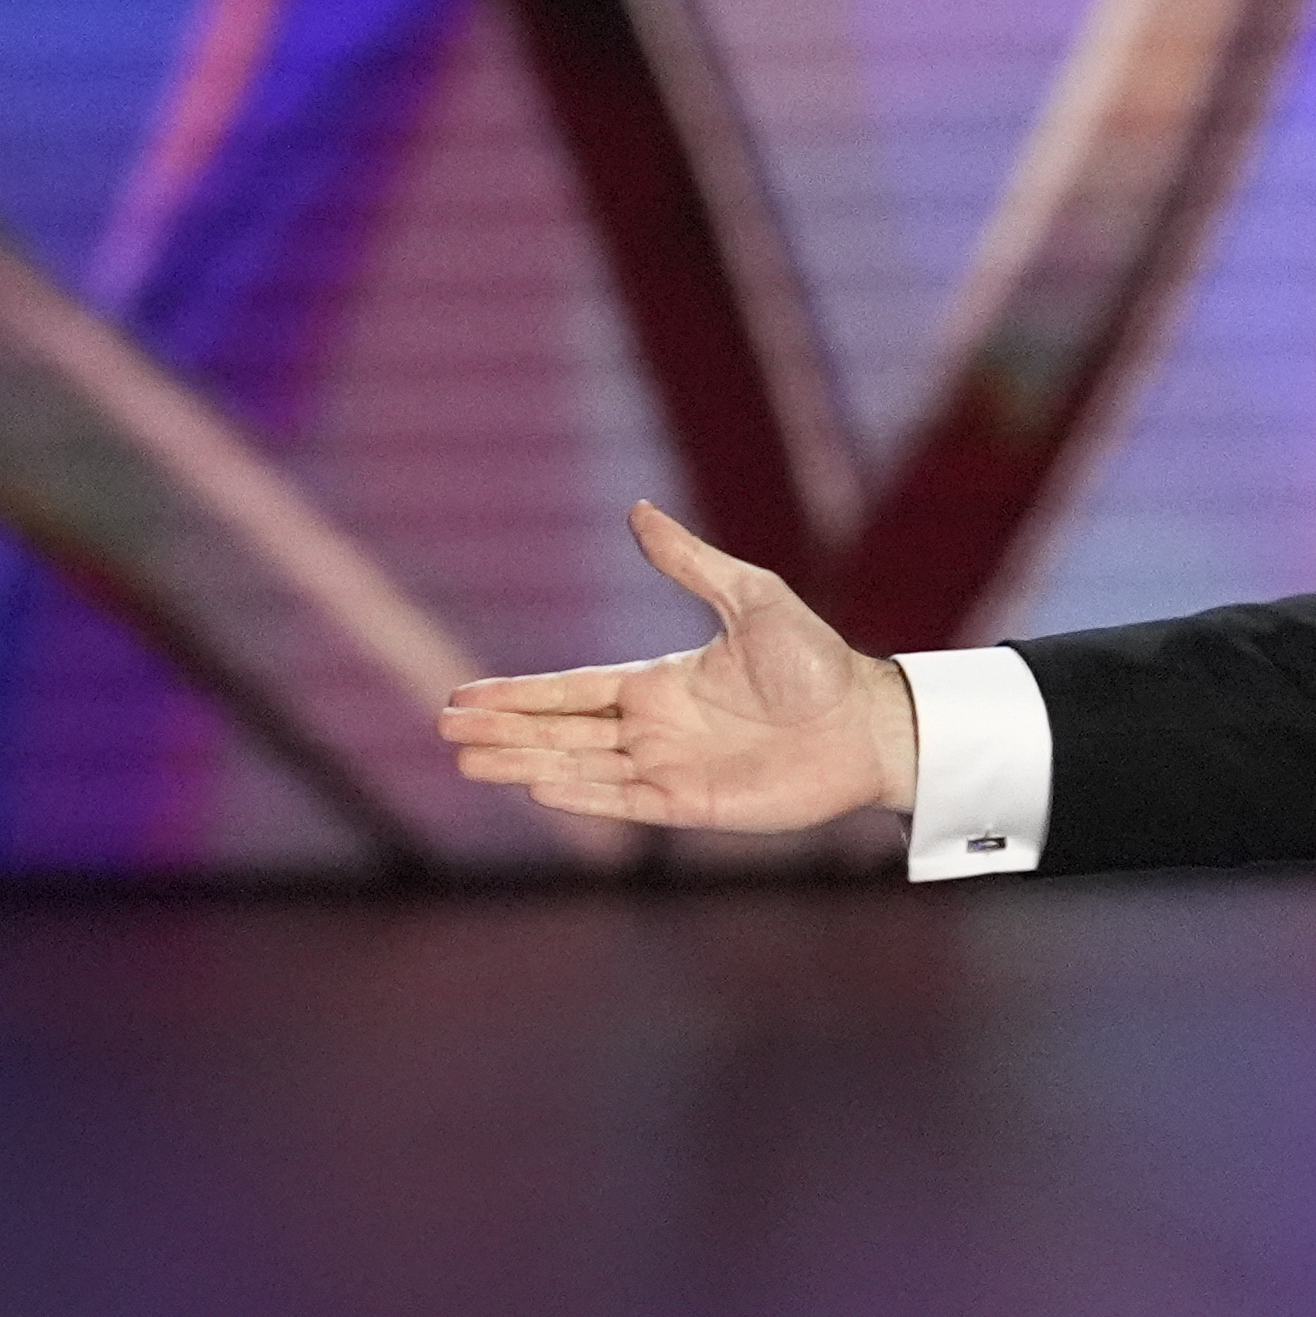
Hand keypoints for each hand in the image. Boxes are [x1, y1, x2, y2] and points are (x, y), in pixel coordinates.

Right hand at [435, 503, 917, 831]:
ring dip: (526, 763)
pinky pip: (626, 801)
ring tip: (470, 761)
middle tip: (447, 729)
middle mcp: (656, 729)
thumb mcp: (751, 597)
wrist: (869, 720)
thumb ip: (691, 562)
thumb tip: (638, 511)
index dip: (520, 693)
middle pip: (562, 730)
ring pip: (581, 767)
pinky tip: (538, 784)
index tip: (466, 696)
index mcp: (660, 684)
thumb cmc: (818, 662)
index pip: (573, 689)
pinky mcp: (695, 806)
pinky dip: (583, 794)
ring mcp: (672, 770)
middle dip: (505, 730)